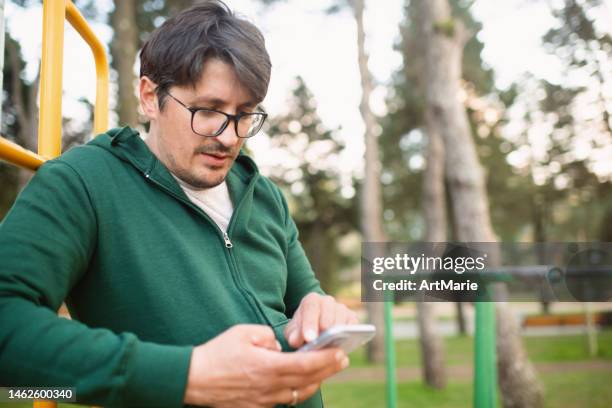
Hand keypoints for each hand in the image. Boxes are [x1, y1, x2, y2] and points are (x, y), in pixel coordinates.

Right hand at [183, 324, 348, 406]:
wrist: (193, 379)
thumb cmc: (217, 353)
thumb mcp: (243, 333)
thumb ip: (267, 337)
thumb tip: (279, 346)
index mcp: (268, 367)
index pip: (306, 364)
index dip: (326, 360)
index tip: (340, 353)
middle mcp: (270, 387)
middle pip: (307, 381)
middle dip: (328, 370)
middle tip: (343, 360)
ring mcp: (263, 400)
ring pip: (298, 393)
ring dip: (315, 382)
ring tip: (326, 371)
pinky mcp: (256, 407)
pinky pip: (283, 400)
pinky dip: (297, 391)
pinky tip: (301, 383)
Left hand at [284, 293, 358, 348]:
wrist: (314, 331)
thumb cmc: (301, 331)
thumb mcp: (293, 333)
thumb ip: (293, 336)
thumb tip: (297, 341)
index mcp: (311, 300)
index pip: (311, 307)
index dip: (310, 323)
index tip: (310, 339)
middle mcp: (327, 301)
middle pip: (328, 311)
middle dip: (325, 327)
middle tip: (324, 342)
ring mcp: (341, 308)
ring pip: (342, 317)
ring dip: (338, 332)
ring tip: (333, 348)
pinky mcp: (352, 318)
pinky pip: (353, 326)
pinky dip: (350, 335)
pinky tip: (344, 348)